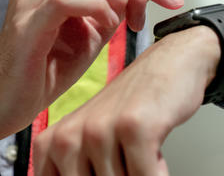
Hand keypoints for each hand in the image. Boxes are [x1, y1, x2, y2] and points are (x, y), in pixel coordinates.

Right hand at [0, 0, 182, 141]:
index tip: (172, 0)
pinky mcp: (26, 20)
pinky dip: (97, 10)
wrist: (15, 99)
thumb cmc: (53, 64)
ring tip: (121, 24)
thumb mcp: (95, 30)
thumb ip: (114, 7)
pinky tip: (104, 27)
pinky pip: (67, 0)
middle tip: (141, 20)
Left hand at [34, 26, 221, 175]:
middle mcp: (68, 136)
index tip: (110, 167)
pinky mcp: (134, 128)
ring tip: (144, 153)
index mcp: (53, 142)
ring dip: (141, 173)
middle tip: (131, 159)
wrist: (170, 60)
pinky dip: (157, 175)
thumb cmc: (135, 101)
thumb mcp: (95, 136)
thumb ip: (81, 165)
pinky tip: (158, 158)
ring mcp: (100, 131)